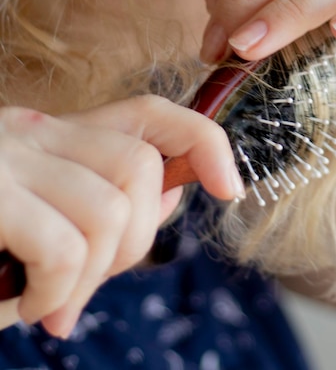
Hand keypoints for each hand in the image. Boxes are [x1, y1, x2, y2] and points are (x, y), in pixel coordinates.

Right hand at [0, 95, 241, 337]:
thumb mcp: (45, 219)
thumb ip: (107, 203)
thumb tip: (176, 195)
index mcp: (54, 136)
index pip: (150, 113)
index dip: (203, 142)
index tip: (229, 187)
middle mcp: (31, 133)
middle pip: (140, 168)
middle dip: (138, 241)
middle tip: (87, 285)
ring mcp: (4, 157)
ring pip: (110, 208)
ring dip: (95, 275)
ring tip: (56, 305)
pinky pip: (64, 243)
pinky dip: (61, 288)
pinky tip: (34, 307)